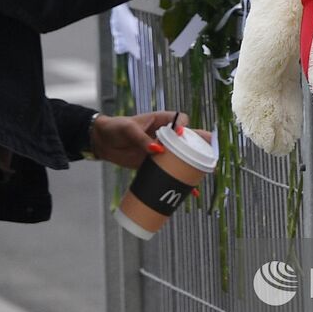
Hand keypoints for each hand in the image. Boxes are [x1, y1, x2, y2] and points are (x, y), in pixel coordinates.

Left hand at [88, 110, 210, 169]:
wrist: (102, 142)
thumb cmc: (115, 128)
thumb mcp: (128, 130)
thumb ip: (142, 139)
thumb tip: (156, 150)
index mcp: (161, 120)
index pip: (181, 120)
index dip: (185, 127)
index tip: (182, 134)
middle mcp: (164, 134)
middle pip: (187, 139)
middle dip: (200, 147)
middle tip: (210, 156)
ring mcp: (160, 150)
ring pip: (181, 156)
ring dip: (192, 165)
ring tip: (205, 174)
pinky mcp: (154, 163)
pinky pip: (169, 170)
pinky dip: (178, 179)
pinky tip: (190, 191)